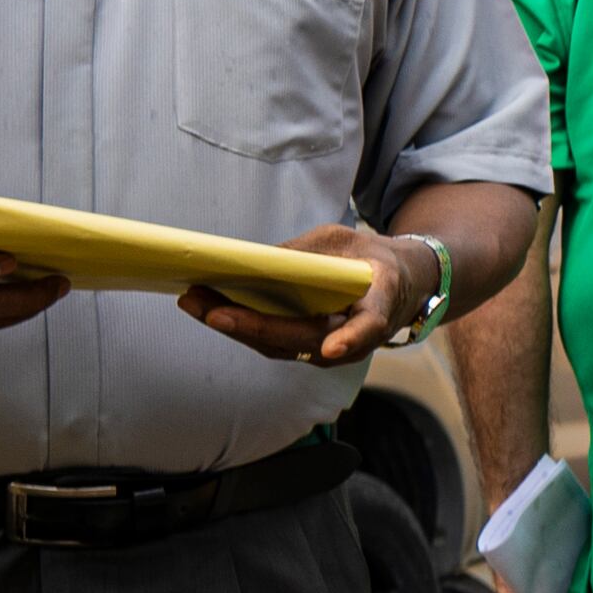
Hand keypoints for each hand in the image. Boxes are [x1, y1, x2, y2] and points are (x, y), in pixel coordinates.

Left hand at [181, 224, 430, 365]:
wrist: (398, 286)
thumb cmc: (370, 260)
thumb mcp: (346, 241)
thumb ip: (308, 253)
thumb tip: (259, 262)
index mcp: (379, 304)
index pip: (368, 326)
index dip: (350, 338)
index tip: (333, 348)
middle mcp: (357, 338)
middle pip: (302, 339)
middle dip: (251, 326)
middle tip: (208, 309)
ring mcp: (333, 351)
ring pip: (280, 346)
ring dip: (234, 327)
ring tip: (194, 303)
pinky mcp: (311, 351)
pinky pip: (274, 342)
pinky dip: (240, 327)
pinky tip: (209, 309)